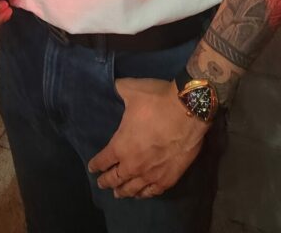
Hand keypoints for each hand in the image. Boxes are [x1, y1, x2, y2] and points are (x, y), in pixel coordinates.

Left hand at [88, 78, 208, 198]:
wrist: (188, 111)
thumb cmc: (157, 101)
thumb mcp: (132, 89)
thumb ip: (119, 89)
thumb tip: (114, 85)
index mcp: (120, 146)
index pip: (103, 160)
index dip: (96, 165)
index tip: (92, 168)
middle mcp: (133, 165)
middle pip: (115, 178)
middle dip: (106, 181)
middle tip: (102, 184)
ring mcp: (151, 174)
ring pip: (132, 188)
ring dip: (123, 191)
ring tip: (119, 193)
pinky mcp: (168, 178)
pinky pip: (152, 191)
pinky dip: (144, 194)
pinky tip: (142, 194)